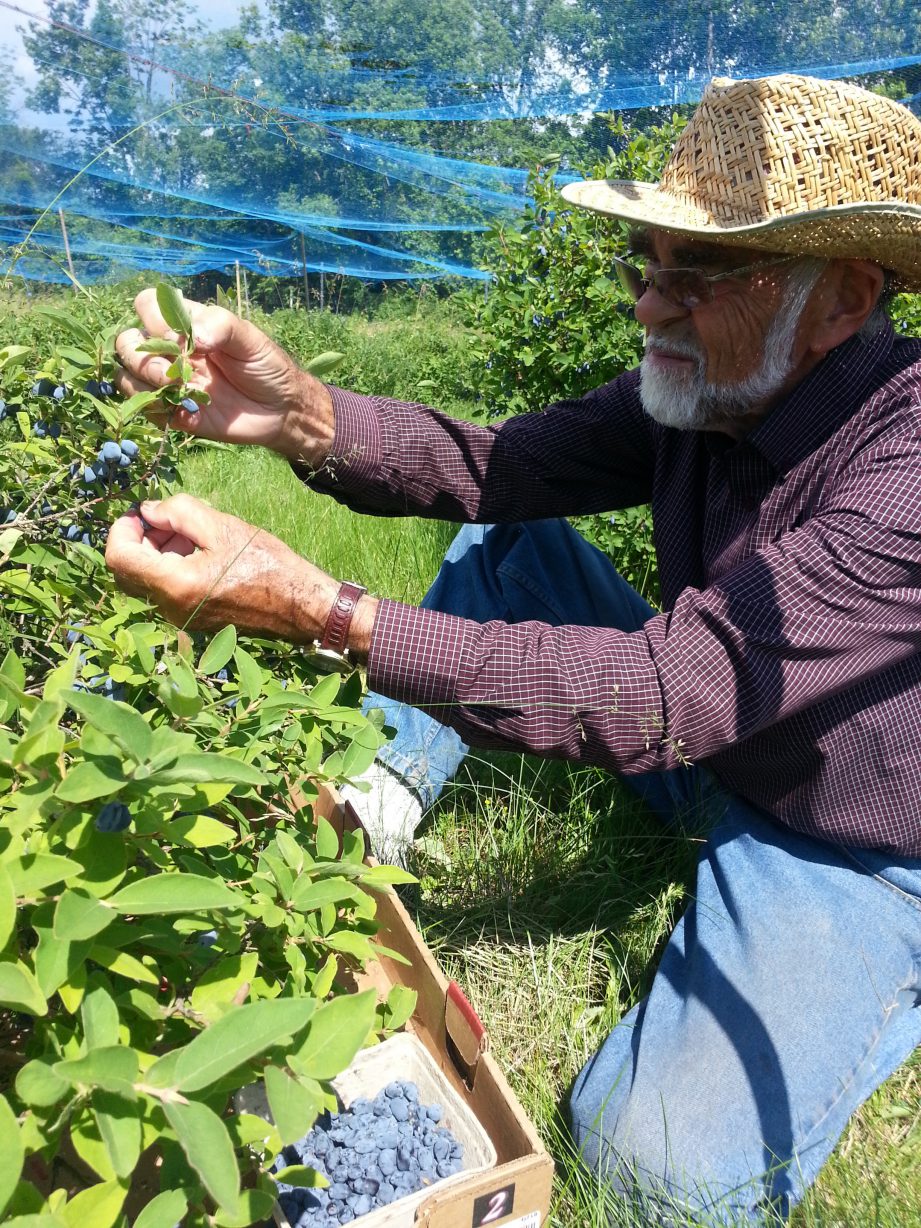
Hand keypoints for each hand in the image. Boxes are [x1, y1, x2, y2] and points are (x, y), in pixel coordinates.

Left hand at [105, 494, 342, 643]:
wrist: (300, 607)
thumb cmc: (268, 565)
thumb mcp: (223, 526)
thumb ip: (179, 512)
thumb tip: (148, 510)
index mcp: (176, 585)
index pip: (119, 558)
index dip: (122, 529)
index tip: (141, 512)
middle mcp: (171, 608)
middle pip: (127, 572)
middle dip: (139, 540)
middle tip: (166, 518)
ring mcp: (181, 618)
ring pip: (147, 581)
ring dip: (156, 552)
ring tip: (191, 531)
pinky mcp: (193, 620)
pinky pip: (166, 591)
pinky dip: (171, 567)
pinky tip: (200, 551)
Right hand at [114, 289, 333, 465]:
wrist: (281, 410)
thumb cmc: (266, 366)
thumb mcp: (249, 338)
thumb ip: (220, 326)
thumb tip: (190, 335)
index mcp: (186, 324)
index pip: (146, 305)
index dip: (155, 318)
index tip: (181, 337)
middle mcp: (170, 350)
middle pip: (127, 342)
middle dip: (142, 355)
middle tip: (173, 370)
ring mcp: (168, 381)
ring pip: (126, 375)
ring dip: (143, 381)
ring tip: (176, 388)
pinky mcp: (173, 411)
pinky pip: (143, 407)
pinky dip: (153, 406)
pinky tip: (181, 408)